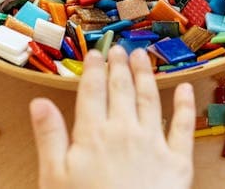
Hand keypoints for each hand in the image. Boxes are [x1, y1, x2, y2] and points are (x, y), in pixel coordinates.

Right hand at [30, 47, 194, 188]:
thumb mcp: (54, 177)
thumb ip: (49, 137)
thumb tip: (39, 101)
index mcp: (93, 133)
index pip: (92, 92)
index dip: (94, 70)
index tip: (95, 53)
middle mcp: (125, 130)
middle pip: (121, 90)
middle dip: (119, 66)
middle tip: (119, 49)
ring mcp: (154, 143)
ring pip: (150, 99)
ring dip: (146, 76)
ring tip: (143, 57)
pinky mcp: (179, 161)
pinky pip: (184, 126)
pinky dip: (186, 105)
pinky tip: (186, 88)